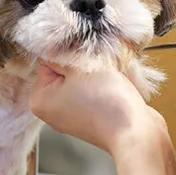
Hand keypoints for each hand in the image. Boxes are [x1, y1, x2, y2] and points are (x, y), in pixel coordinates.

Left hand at [29, 60, 168, 156]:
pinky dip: (102, 86)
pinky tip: (114, 88)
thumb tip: (56, 42)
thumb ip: (63, 51)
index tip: (83, 53)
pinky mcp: (91, 119)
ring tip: (108, 78)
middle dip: (82, 62)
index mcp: (39, 100)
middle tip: (98, 66)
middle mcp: (51, 112)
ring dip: (94, 72)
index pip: (46, 61)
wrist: (136, 132)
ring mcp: (71, 117)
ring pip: (80, 80)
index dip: (67, 51)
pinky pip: (92, 93)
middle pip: (63, 71)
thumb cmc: (106, 101)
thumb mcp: (81, 65)